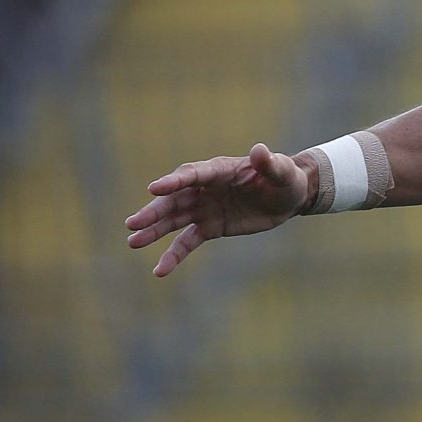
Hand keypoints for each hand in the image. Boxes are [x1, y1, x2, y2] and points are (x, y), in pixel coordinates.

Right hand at [124, 143, 312, 277]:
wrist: (288, 198)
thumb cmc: (285, 178)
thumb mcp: (282, 172)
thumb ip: (269, 164)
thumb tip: (259, 150)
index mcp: (219, 170)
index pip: (192, 174)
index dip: (174, 181)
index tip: (154, 188)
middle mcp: (205, 188)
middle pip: (174, 199)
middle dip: (154, 211)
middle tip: (133, 223)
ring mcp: (205, 208)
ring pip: (174, 221)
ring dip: (154, 231)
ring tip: (133, 242)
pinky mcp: (209, 227)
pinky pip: (187, 242)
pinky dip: (173, 255)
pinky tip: (160, 271)